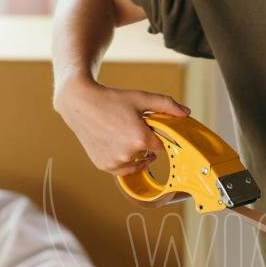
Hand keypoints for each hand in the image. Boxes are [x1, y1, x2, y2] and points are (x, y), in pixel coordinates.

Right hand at [53, 76, 189, 174]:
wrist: (80, 104)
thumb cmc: (111, 100)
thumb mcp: (141, 98)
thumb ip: (166, 105)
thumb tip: (186, 113)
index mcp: (140, 139)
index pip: (162, 146)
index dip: (158, 138)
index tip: (152, 131)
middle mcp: (128, 154)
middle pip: (148, 154)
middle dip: (144, 143)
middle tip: (131, 127)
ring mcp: (115, 163)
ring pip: (136, 163)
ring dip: (134, 153)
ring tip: (122, 134)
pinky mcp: (104, 166)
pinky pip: (122, 168)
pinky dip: (122, 159)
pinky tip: (115, 143)